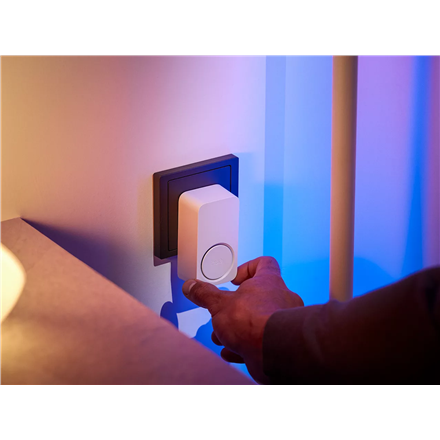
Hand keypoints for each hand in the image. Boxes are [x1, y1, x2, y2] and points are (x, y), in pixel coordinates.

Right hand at [182, 256, 303, 382]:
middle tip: (224, 313)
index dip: (247, 268)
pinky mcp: (280, 343)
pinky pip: (261, 342)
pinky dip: (245, 346)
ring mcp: (282, 322)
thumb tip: (192, 286)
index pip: (264, 263)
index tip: (234, 279)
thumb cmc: (256, 321)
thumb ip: (204, 294)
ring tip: (222, 336)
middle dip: (235, 307)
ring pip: (258, 321)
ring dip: (238, 329)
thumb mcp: (220, 304)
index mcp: (269, 281)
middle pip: (257, 296)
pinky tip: (231, 351)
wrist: (273, 352)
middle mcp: (280, 299)